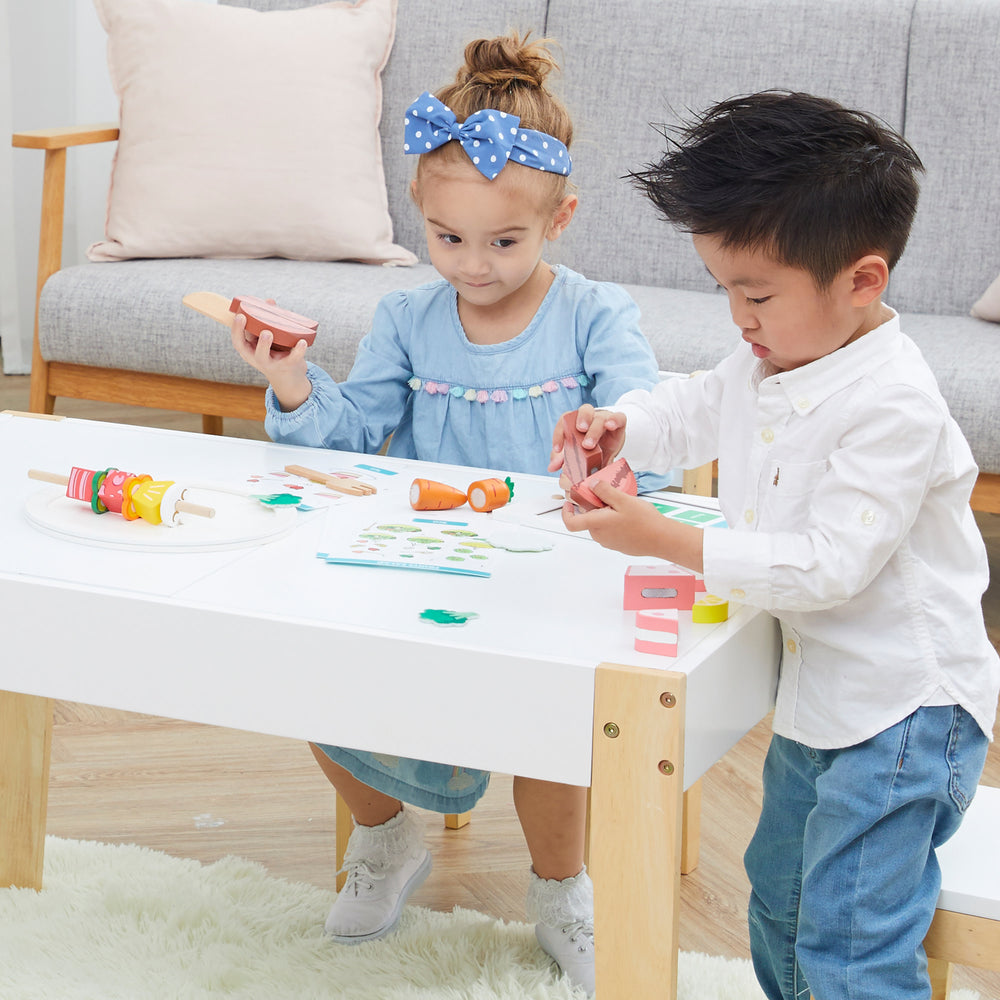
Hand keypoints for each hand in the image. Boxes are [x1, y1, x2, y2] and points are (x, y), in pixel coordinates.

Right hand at [230, 312, 311, 410]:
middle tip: (259, 329)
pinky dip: (298, 351)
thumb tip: (269, 302)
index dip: (236, 329)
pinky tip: (302, 341)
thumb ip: (266, 320)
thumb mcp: (266, 338)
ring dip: (265, 345)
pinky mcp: (288, 365)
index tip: (239, 316)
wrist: (289, 375)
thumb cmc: (275, 350)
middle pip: (253, 352)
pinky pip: (293, 358)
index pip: (238, 342)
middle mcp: (258, 359)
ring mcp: (272, 363)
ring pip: (266, 357)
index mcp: (250, 350)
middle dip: (254, 340)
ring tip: (269, 333)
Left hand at [548, 404, 626, 473]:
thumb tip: (551, 467)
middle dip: (581, 421)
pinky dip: (614, 420)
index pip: (565, 420)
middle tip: (578, 434)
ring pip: (600, 417)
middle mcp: (590, 417)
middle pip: (584, 411)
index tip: (558, 449)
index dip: (559, 433)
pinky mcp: (619, 423)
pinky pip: (619, 417)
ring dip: (593, 430)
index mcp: (576, 422)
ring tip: (588, 445)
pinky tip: (609, 426)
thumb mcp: (577, 454)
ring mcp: (605, 419)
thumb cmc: (591, 447)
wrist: (610, 446)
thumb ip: (563, 459)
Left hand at [562, 479, 703, 571]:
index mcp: (597, 524)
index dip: (566, 513)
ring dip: (604, 514)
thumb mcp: (623, 499)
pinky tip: (628, 516)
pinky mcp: (618, 545)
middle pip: (588, 519)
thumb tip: (591, 485)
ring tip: (622, 505)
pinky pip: (609, 531)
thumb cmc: (645, 521)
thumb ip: (604, 491)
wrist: (663, 539)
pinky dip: (613, 522)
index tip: (569, 503)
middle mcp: (600, 535)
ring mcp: (609, 542)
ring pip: (599, 525)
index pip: (571, 523)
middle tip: (607, 496)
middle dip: (593, 507)